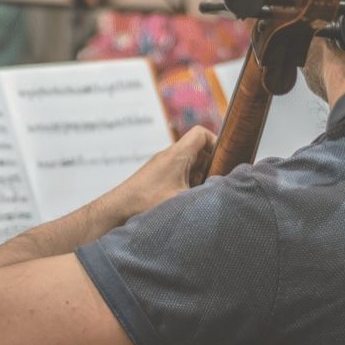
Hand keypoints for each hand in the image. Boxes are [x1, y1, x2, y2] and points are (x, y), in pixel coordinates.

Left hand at [95, 127, 215, 225]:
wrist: (117, 210)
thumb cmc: (146, 202)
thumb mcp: (183, 199)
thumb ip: (206, 193)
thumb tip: (227, 194)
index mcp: (177, 154)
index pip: (201, 134)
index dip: (216, 143)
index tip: (225, 161)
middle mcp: (170, 157)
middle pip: (199, 151)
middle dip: (212, 166)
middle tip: (218, 184)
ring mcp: (163, 168)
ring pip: (190, 166)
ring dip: (200, 179)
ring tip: (204, 196)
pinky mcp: (158, 179)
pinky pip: (180, 176)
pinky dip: (188, 186)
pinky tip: (189, 203)